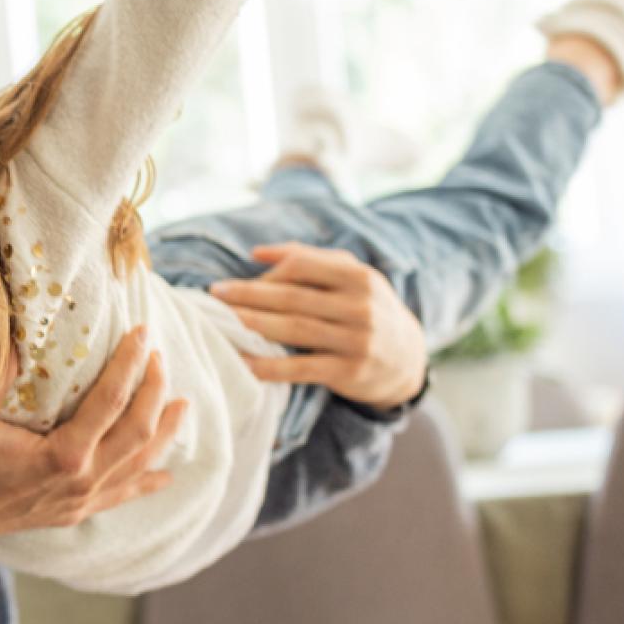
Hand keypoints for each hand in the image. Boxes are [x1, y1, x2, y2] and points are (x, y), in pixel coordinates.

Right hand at [0, 327, 184, 539]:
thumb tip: (17, 333)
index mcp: (63, 454)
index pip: (112, 400)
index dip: (130, 364)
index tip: (142, 334)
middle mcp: (84, 478)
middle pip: (138, 430)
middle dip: (155, 391)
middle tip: (160, 359)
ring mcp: (86, 498)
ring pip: (141, 463)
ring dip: (166, 432)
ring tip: (182, 404)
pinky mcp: (81, 511)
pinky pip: (125, 495)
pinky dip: (149, 482)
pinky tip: (168, 475)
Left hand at [209, 243, 425, 409]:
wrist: (407, 359)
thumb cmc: (365, 309)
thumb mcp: (351, 277)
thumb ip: (307, 258)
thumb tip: (256, 252)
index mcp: (359, 276)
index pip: (302, 266)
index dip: (265, 273)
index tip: (232, 283)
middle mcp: (361, 306)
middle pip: (292, 298)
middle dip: (248, 297)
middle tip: (215, 297)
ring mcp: (357, 340)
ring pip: (294, 330)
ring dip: (254, 327)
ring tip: (223, 324)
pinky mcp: (350, 371)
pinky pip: (301, 368)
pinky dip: (270, 366)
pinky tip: (244, 362)